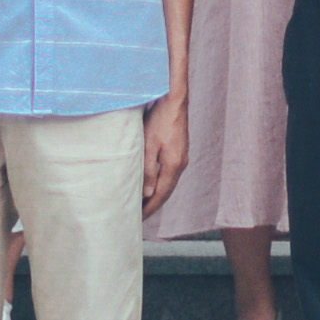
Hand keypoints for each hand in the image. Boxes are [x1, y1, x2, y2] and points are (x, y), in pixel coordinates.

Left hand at [138, 98, 189, 217]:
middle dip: (153, 205)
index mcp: (173, 165)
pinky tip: (153, 184)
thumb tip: (147, 194)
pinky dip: (161, 183)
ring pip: (169, 184)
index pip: (161, 195)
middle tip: (139, 217)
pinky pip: (170, 174)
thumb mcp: (149, 144)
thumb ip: (148, 170)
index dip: (149, 209)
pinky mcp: (179, 151)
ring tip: (143, 204)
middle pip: (166, 192)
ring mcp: (182, 157)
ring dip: (157, 195)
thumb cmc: (160, 119)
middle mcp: (181, 164)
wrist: (174, 99)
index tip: (138, 220)